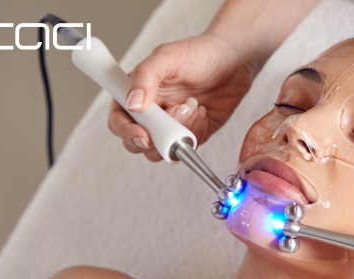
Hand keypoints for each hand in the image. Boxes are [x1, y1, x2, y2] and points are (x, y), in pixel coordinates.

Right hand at [107, 33, 255, 161]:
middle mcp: (150, 113)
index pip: (118, 120)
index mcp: (136, 93)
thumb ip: (145, 76)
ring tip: (194, 105)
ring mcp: (170, 127)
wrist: (234, 61)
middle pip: (136, 143)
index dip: (126, 132)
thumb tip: (132, 102)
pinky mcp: (191, 135)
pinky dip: (196, 133)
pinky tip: (203, 111)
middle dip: (157, 136)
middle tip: (179, 113)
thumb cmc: (200, 53)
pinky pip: (186, 148)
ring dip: (180, 132)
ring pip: (162, 150)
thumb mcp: (169, 56)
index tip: (144, 135)